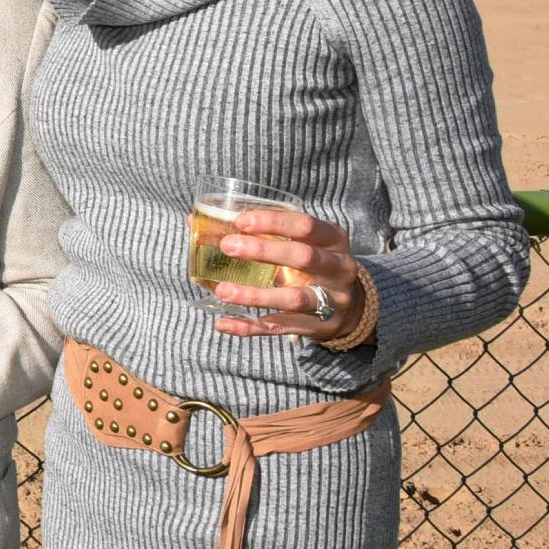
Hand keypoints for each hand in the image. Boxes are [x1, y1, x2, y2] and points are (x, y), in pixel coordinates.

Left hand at [209, 209, 368, 343]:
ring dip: (255, 295)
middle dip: (264, 251)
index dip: (273, 221)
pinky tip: (224, 323)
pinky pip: (281, 328)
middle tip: (227, 247)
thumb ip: (259, 231)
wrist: (354, 306)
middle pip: (303, 257)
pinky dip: (250, 327)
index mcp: (333, 239)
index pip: (305, 225)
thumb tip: (194, 220)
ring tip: (221, 291)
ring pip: (294, 299)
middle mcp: (338, 268)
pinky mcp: (319, 327)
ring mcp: (332, 300)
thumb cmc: (313, 263)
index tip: (240, 221)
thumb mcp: (300, 242)